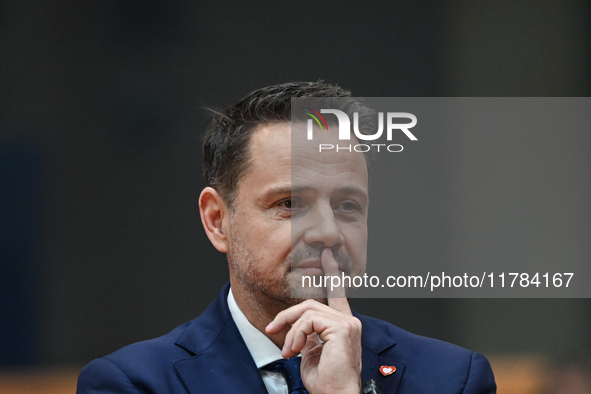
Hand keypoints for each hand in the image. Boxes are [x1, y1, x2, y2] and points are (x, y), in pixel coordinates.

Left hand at [265, 248, 361, 393]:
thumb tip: (296, 327)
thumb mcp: (311, 352)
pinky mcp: (342, 329)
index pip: (337, 294)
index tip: (327, 256)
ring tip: (288, 350)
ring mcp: (347, 323)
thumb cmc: (325, 381)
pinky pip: (309, 320)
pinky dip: (296, 334)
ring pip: (307, 311)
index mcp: (343, 325)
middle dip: (287, 315)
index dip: (332, 274)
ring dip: (290, 331)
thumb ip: (308, 334)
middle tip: (271, 329)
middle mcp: (349, 321)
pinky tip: (295, 350)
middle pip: (310, 304)